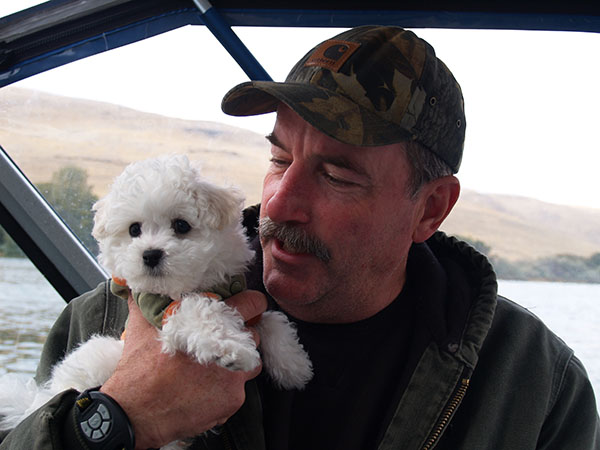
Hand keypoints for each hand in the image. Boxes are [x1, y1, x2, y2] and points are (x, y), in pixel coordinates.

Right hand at [100, 290, 266, 448]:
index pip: (251, 304)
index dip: (252, 303)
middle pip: (254, 335)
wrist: (134, 414)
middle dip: (242, 337)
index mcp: (211, 324)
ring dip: (238, 363)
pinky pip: (239, 390)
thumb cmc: (138, 370)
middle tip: (222, 342)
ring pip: (251, 364)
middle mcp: (228, 349)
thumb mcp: (141, 325)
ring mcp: (233, 377)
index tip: (251, 305)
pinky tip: (206, 390)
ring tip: (213, 368)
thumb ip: (147, 300)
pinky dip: (226, 390)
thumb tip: (139, 283)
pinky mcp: (232, 401)